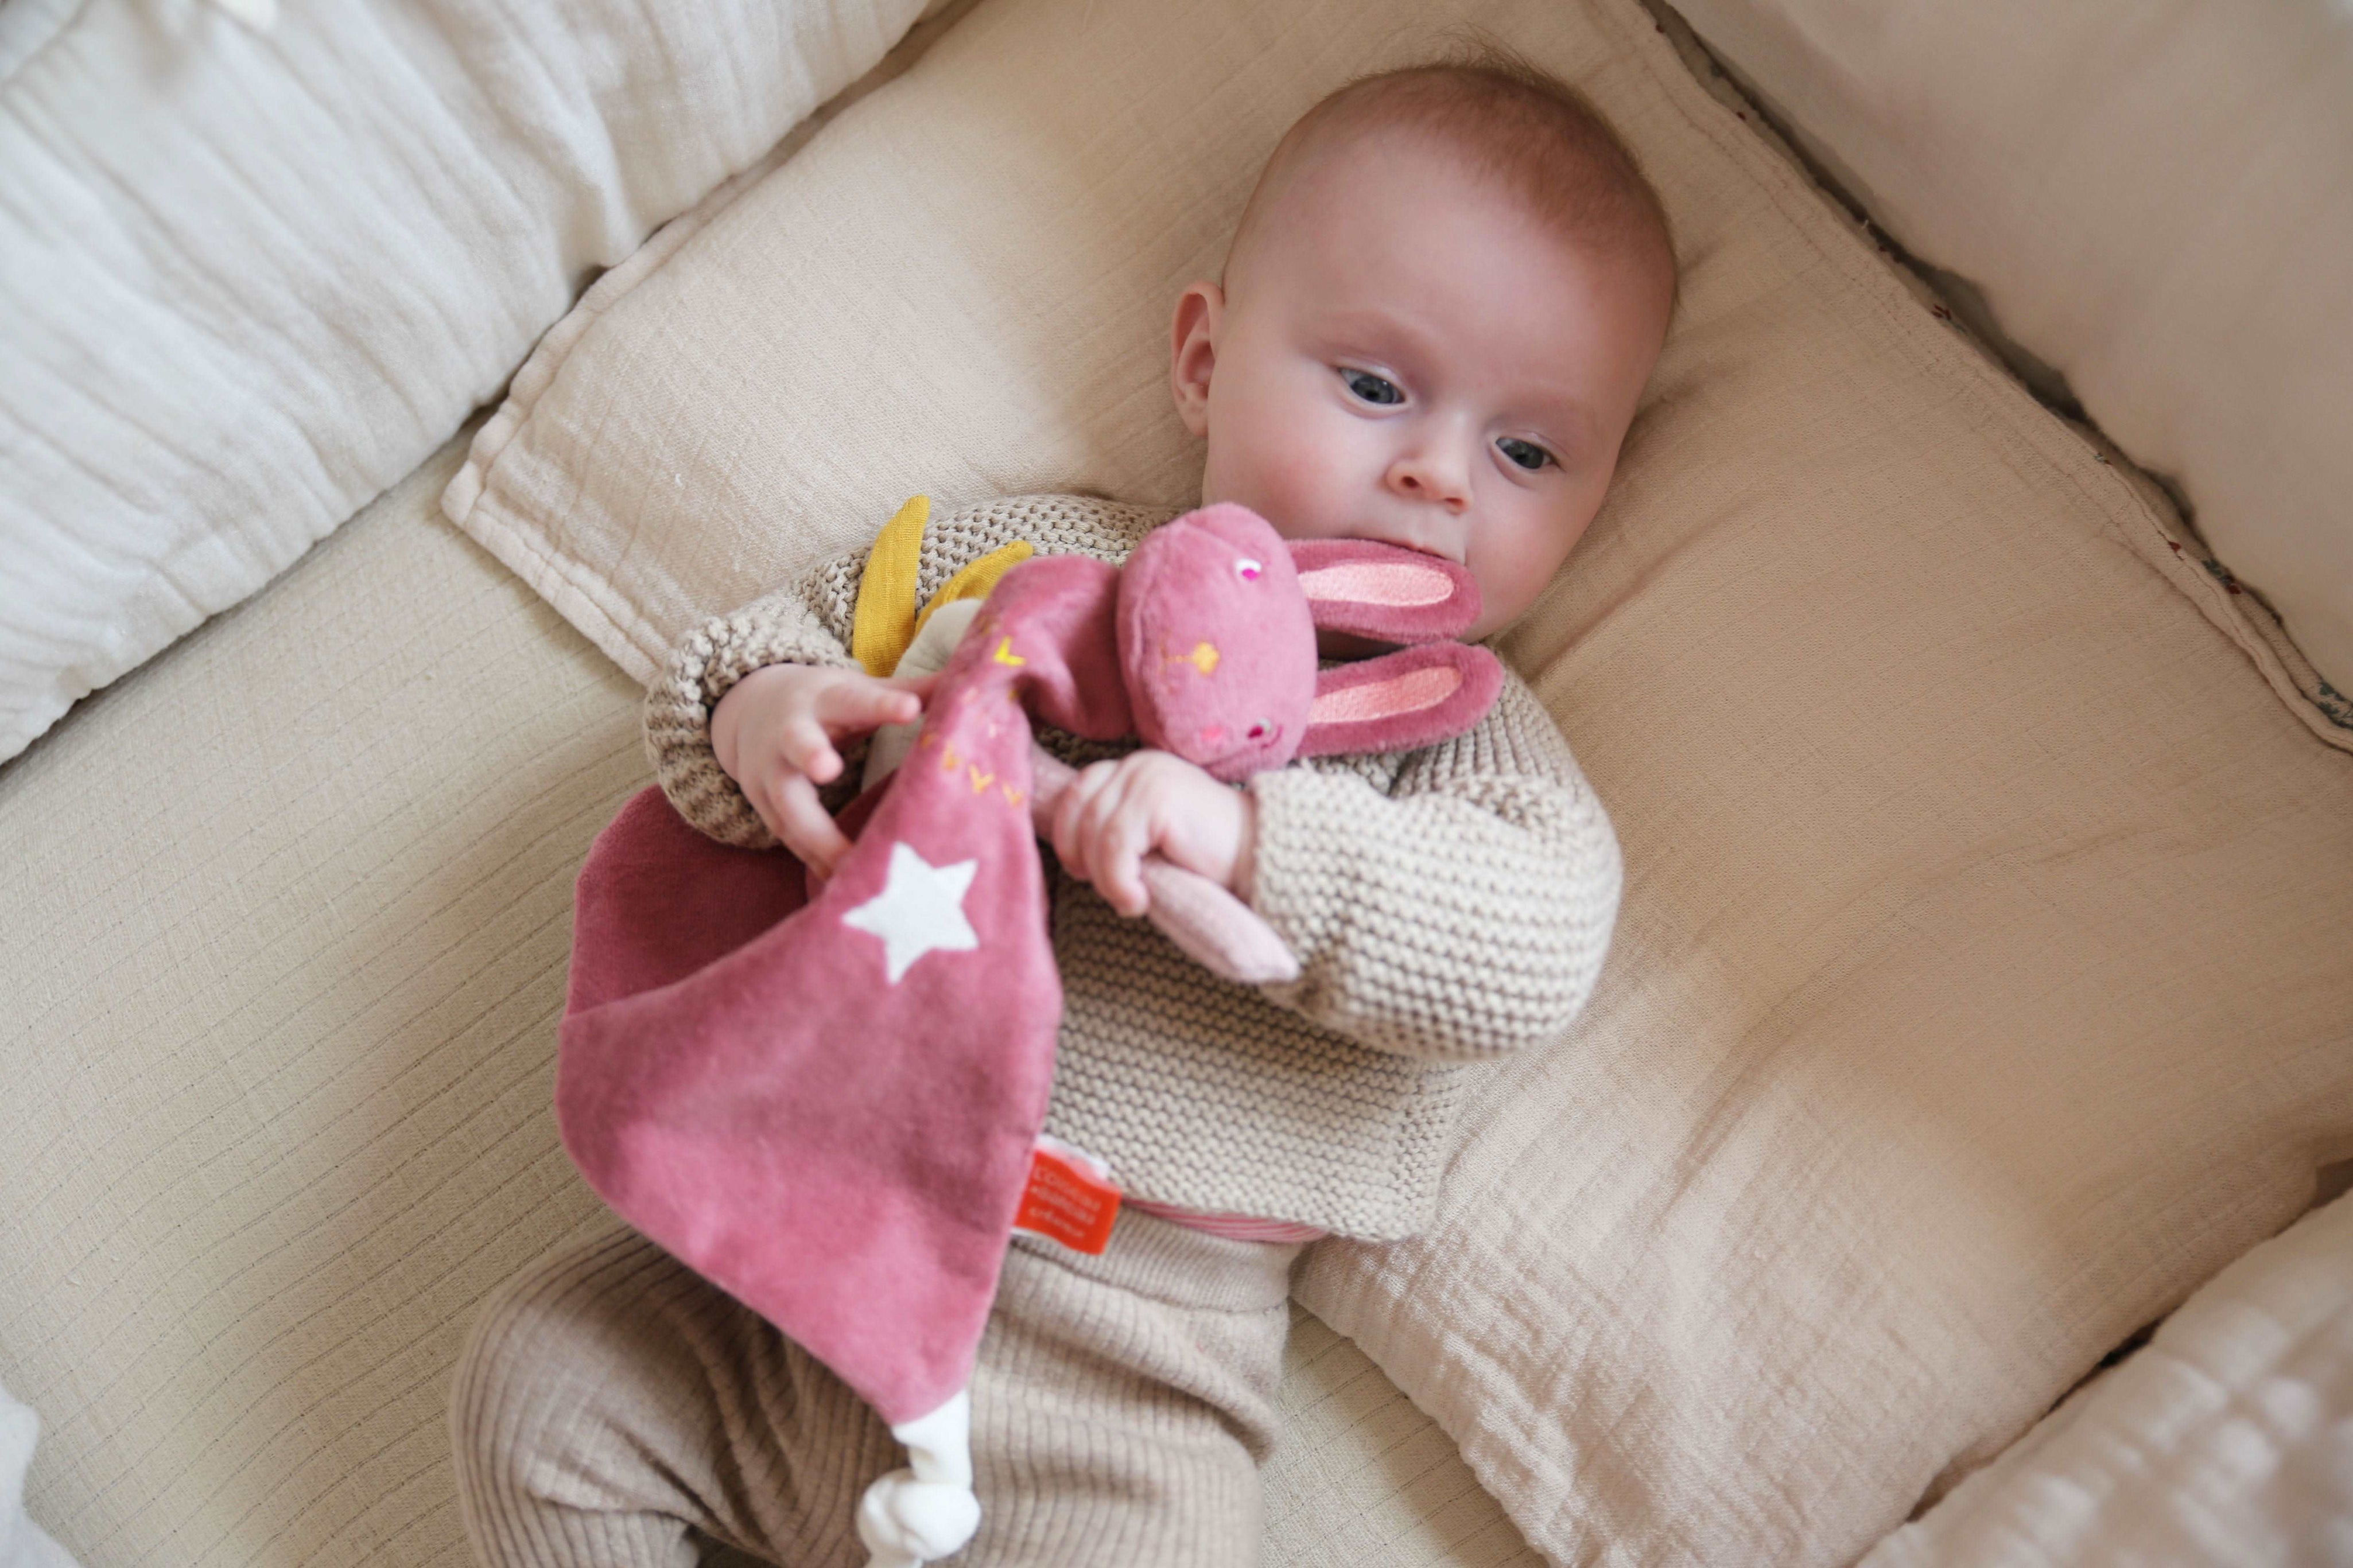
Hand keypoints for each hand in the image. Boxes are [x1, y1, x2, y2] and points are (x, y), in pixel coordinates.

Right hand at [712, 664, 930, 874]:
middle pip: (797, 743)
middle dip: (811, 754)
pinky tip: (844, 885)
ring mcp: (771, 772)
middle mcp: (790, 733)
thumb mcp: (857, 690)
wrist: (750, 711)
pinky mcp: (764, 807)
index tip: (911, 709)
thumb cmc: (823, 702)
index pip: (856, 699)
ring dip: (817, 837)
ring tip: (853, 867)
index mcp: (824, 699)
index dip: (882, 704)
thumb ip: (907, 691)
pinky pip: (789, 838)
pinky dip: (814, 861)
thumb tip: (968, 681)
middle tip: (828, 769)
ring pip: (789, 805)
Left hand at [1048, 749, 1256, 917]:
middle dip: (1080, 858)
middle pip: (1075, 812)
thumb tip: (1067, 854)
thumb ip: (1113, 829)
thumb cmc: (1204, 858)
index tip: (1085, 872)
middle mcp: (1137, 765)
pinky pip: (1113, 848)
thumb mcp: (1149, 838)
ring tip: (1131, 900)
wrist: (1258, 859)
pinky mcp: (1156, 799)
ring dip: (1105, 879)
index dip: (1068, 836)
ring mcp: (1146, 778)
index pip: (1074, 793)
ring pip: (1092, 835)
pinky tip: (1138, 901)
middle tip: (1111, 889)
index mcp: (1132, 768)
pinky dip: (1118, 884)